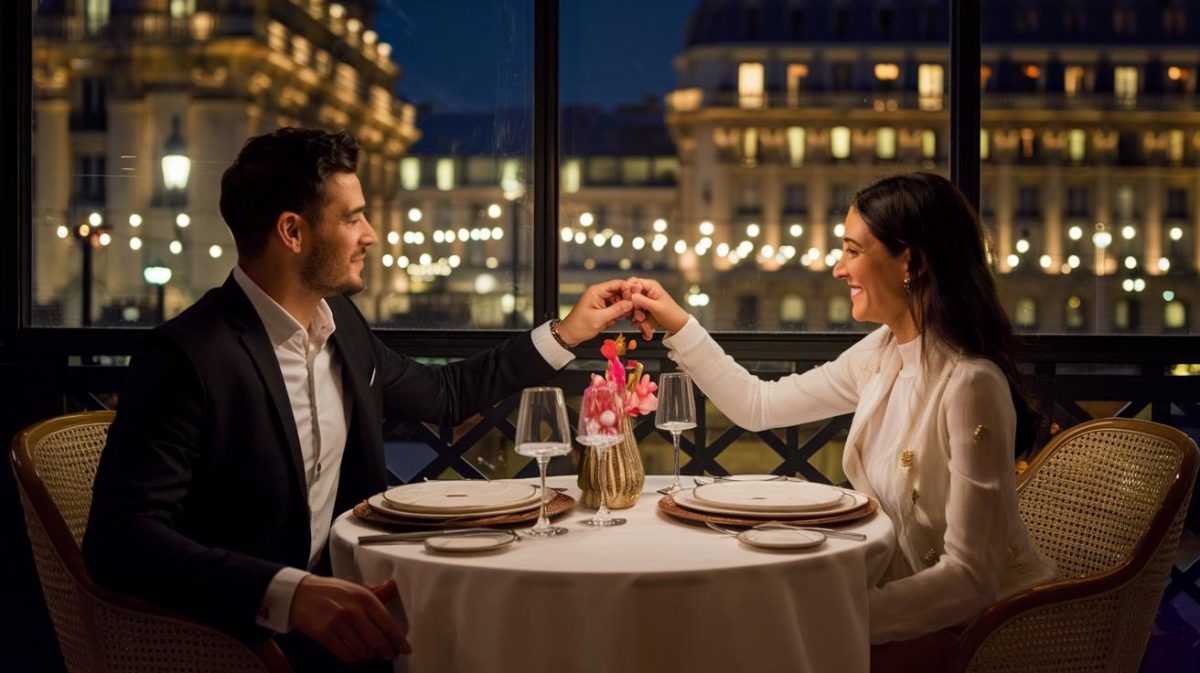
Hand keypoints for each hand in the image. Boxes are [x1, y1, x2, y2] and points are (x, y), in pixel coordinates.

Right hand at [290, 576, 410, 662]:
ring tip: (370, 652)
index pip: (387, 623)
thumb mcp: (355, 587)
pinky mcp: (324, 634)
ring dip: (368, 655)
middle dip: (386, 651)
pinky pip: (345, 654)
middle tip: (389, 655)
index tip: (405, 648)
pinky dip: (353, 657)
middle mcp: (353, 610)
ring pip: (362, 650)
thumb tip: (392, 586)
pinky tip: (355, 653)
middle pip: (377, 640)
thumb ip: (375, 591)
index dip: (398, 639)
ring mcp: (338, 623)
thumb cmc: (330, 590)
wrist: (299, 593)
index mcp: (364, 597)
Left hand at [557, 279, 633, 346]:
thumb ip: (616, 310)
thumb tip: (630, 303)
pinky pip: (615, 308)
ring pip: (619, 301)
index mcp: (596, 291)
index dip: (628, 288)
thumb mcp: (599, 319)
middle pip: (620, 292)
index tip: (637, 295)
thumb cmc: (578, 326)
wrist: (569, 335)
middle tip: (635, 309)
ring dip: (624, 309)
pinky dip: (619, 314)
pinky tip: (617, 320)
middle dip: (627, 301)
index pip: (617, 284)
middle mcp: (599, 294)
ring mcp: (601, 301)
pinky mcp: (602, 308)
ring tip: (626, 317)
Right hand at [625, 277, 688, 337]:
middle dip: (632, 307)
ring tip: (644, 321)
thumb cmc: (671, 314)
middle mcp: (646, 291)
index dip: (628, 291)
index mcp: (650, 286)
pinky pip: (634, 313)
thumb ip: (643, 301)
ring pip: (630, 306)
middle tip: (639, 316)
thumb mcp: (657, 307)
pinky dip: (637, 320)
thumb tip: (631, 295)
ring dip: (635, 315)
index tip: (629, 302)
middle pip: (629, 295)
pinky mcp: (643, 309)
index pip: (633, 282)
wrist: (678, 326)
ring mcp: (644, 301)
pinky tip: (644, 324)